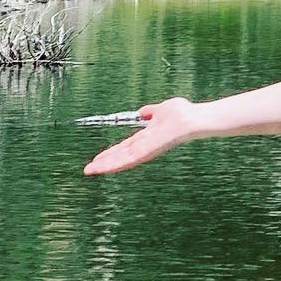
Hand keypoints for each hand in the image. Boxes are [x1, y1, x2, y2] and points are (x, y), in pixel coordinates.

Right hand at [82, 97, 202, 175]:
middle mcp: (146, 146)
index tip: (98, 157)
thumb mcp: (162, 109)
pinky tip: (102, 168)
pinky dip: (114, 164)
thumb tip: (143, 112)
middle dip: (105, 162)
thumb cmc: (184, 113)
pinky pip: (128, 159)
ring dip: (105, 165)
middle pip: (121, 155)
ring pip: (122, 159)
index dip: (112, 152)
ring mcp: (147, 150)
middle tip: (88, 169)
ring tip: (90, 171)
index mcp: (147, 137)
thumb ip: (151, 111)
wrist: (192, 118)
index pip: (126, 147)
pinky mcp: (147, 151)